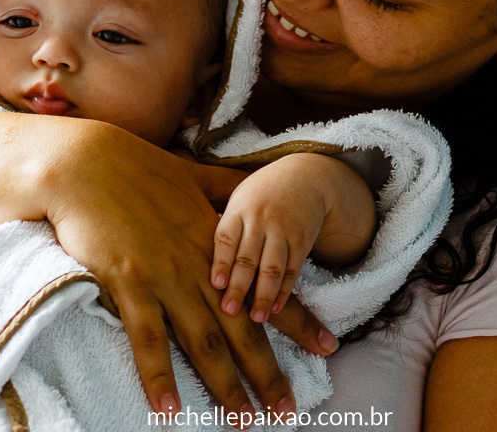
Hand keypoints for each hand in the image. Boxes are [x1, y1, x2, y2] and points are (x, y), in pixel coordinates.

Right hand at [33, 121, 336, 418]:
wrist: (86, 163)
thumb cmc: (136, 168)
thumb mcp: (192, 175)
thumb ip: (225, 188)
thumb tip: (253, 186)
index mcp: (216, 242)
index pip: (267, 288)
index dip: (299, 321)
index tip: (329, 347)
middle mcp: (198, 266)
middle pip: (241, 329)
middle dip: (267, 374)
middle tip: (287, 412)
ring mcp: (164, 276)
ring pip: (202, 342)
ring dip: (224, 386)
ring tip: (243, 421)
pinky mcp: (128, 283)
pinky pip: (146, 339)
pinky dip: (158, 376)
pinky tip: (169, 409)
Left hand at [210, 159, 327, 322]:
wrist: (304, 176)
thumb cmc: (261, 193)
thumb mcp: (238, 198)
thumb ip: (223, 225)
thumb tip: (192, 257)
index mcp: (239, 209)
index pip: (226, 238)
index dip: (221, 263)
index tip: (216, 285)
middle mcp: (261, 219)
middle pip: (248, 257)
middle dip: (239, 287)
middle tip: (229, 311)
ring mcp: (283, 230)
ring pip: (273, 267)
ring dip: (264, 295)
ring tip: (256, 318)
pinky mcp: (302, 241)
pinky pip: (292, 269)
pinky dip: (284, 290)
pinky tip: (275, 307)